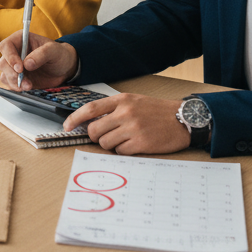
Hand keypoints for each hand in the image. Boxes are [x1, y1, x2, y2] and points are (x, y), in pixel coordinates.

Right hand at [0, 31, 77, 89]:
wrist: (64, 68)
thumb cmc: (58, 54)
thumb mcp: (54, 50)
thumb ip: (41, 54)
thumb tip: (27, 64)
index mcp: (20, 40)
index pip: (6, 46)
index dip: (10, 57)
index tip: (20, 68)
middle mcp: (15, 52)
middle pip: (3, 63)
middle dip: (12, 73)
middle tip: (24, 80)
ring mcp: (15, 66)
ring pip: (4, 74)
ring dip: (14, 82)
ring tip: (29, 86)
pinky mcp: (18, 78)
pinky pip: (10, 83)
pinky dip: (16, 87)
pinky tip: (27, 87)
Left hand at [63, 94, 189, 155]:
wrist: (184, 119)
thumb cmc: (157, 111)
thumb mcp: (134, 101)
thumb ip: (113, 109)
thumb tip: (91, 122)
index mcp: (121, 100)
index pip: (90, 109)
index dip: (75, 119)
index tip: (66, 126)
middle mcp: (125, 113)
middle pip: (95, 130)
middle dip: (96, 137)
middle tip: (105, 136)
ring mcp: (133, 128)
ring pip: (106, 143)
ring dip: (111, 145)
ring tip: (124, 139)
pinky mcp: (141, 143)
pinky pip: (120, 152)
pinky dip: (123, 151)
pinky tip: (133, 145)